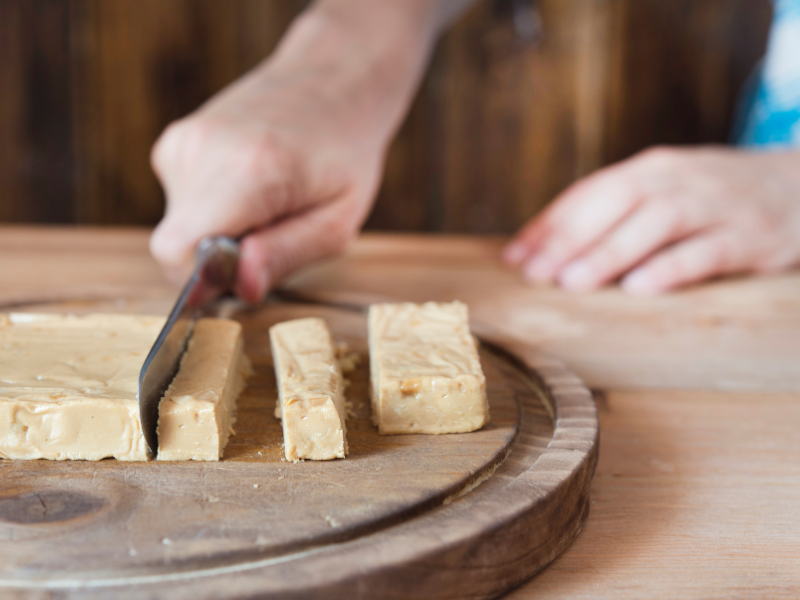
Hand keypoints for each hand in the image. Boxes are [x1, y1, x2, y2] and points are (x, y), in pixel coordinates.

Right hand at [150, 1, 445, 301]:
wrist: (332, 83)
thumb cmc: (344, 155)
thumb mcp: (336, 221)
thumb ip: (285, 256)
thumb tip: (238, 287)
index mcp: (247, 171)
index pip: (177, 253)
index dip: (204, 281)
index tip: (242, 276)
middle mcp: (202, 150)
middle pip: (176, 248)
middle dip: (218, 262)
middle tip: (271, 235)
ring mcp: (182, 141)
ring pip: (177, 229)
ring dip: (217, 235)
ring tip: (266, 205)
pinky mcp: (175, 142)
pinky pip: (181, 206)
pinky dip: (211, 212)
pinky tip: (249, 189)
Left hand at [503, 146, 799, 294]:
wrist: (799, 185)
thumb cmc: (711, 198)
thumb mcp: (662, 192)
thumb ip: (611, 214)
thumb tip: (542, 249)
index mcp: (650, 170)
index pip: (589, 193)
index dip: (549, 224)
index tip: (515, 257)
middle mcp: (679, 180)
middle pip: (616, 202)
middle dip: (570, 239)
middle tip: (535, 274)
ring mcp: (717, 205)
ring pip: (657, 223)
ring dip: (610, 252)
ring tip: (572, 282)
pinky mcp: (751, 236)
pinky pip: (707, 251)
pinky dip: (672, 267)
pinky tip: (640, 287)